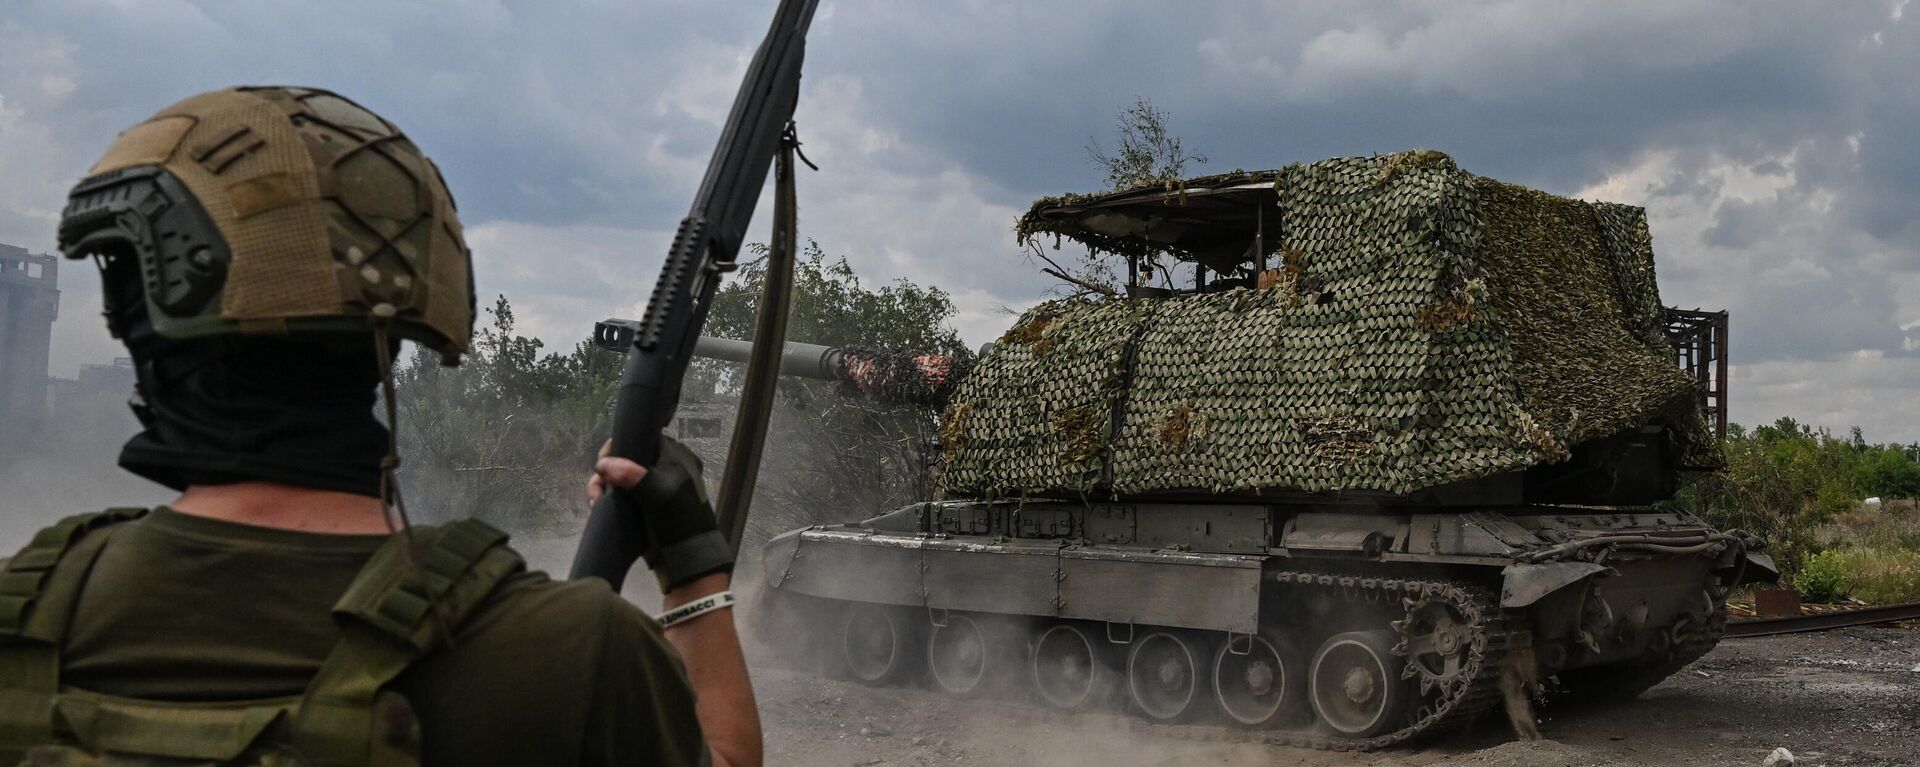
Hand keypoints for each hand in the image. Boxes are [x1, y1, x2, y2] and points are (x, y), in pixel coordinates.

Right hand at [586, 437, 733, 590]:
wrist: (686, 557)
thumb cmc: (679, 518)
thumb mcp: (659, 493)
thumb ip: (633, 475)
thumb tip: (603, 464)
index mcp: (674, 457)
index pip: (642, 439)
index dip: (620, 446)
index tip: (604, 459)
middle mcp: (661, 469)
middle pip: (625, 459)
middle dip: (606, 472)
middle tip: (598, 489)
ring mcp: (649, 488)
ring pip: (618, 478)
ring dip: (603, 487)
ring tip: (596, 502)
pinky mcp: (640, 506)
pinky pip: (618, 495)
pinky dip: (606, 499)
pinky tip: (598, 508)